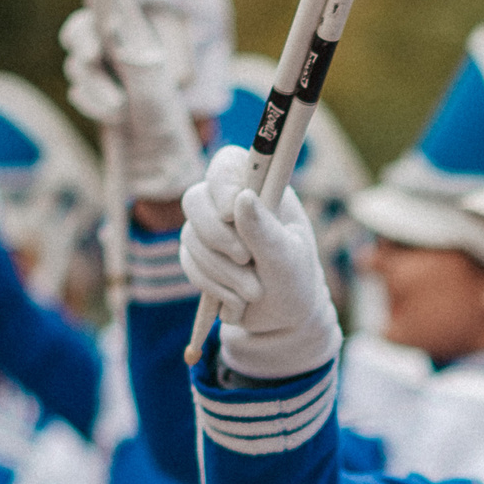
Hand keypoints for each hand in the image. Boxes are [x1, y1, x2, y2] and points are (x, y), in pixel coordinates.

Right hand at [60, 4, 204, 202]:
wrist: (158, 161)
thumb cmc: (163, 118)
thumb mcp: (147, 84)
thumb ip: (126, 54)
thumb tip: (110, 23)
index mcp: (138, 35)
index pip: (109, 1)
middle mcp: (118, 48)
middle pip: (81, 30)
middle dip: (82, 45)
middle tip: (90, 58)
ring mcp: (104, 72)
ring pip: (76, 64)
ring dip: (95, 88)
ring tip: (121, 111)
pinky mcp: (93, 94)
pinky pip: (78, 90)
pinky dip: (91, 104)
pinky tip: (114, 119)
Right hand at [179, 146, 339, 380]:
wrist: (283, 319)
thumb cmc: (295, 281)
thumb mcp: (287, 258)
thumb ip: (265, 230)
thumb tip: (243, 197)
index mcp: (261, 190)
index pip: (227, 164)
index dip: (221, 183)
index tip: (229, 211)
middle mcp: (231, 204)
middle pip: (195, 200)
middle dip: (217, 236)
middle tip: (246, 259)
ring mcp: (210, 228)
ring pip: (191, 238)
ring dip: (223, 272)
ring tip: (255, 292)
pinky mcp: (197, 255)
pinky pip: (188, 263)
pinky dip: (213, 286)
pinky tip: (238, 300)